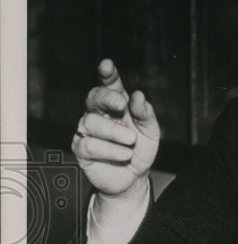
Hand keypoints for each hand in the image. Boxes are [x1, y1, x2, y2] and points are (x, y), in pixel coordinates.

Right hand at [72, 58, 159, 198]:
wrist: (133, 178)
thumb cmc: (140, 150)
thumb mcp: (150, 132)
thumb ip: (145, 114)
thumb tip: (138, 96)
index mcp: (116, 104)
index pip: (109, 84)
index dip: (107, 74)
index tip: (107, 65)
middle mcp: (98, 113)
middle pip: (93, 97)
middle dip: (107, 97)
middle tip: (122, 105)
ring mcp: (87, 130)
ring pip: (91, 122)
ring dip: (114, 132)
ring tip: (131, 142)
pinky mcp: (81, 148)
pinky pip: (89, 144)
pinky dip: (109, 150)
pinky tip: (124, 155)